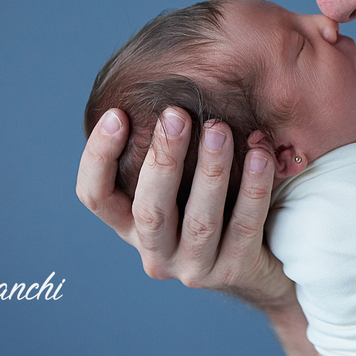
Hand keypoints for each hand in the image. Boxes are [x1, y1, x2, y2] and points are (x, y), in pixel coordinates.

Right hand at [76, 106, 295, 309]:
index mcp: (131, 226)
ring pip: (200, 219)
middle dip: (162, 158)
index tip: (117, 113)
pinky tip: (261, 154)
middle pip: (148, 208)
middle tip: (175, 114)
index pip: (95, 196)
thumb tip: (163, 83)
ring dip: (210, 169)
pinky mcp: (235, 272)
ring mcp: (194, 268)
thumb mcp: (180, 185)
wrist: (260, 268)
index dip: (99, 156)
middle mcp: (155, 252)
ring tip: (219, 128)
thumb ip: (166, 152)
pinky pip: (245, 226)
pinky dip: (254, 188)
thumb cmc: (214, 207)